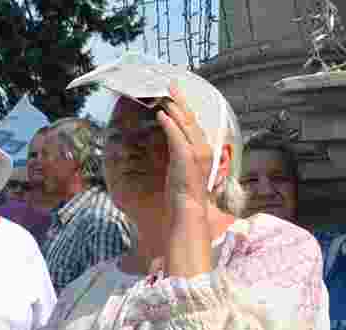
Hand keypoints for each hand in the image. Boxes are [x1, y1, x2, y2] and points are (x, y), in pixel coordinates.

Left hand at [157, 84, 213, 211]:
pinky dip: (169, 123)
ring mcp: (196, 152)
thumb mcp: (183, 167)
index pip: (194, 123)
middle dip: (180, 100)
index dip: (185, 107)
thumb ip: (179, 152)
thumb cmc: (183, 191)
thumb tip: (170, 139)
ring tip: (164, 95)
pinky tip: (161, 114)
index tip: (176, 94)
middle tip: (170, 85)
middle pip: (191, 118)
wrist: (188, 208)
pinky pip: (176, 135)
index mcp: (204, 149)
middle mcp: (203, 147)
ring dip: (174, 107)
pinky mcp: (186, 157)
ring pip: (185, 123)